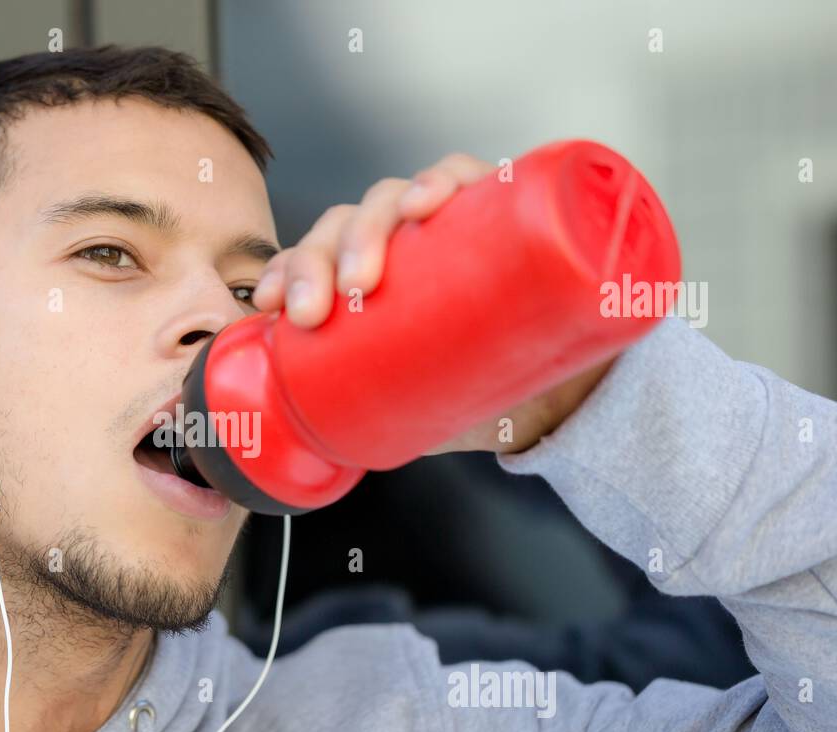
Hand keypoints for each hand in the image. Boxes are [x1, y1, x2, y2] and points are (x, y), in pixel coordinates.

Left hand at [250, 153, 613, 453]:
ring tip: (366, 275)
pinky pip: (471, 175)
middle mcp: (403, 236)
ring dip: (371, 226)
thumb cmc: (477, 384)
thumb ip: (373, 413)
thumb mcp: (415, 401)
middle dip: (321, 259)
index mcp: (371, 269)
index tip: (270, 305)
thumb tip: (322, 452)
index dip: (286, 270)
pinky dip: (445, 181)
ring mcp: (450, 218)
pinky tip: (427, 200)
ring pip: (394, 197)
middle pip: (347, 224)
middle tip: (319, 309)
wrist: (567, 388)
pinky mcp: (503, 209)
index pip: (315, 255)